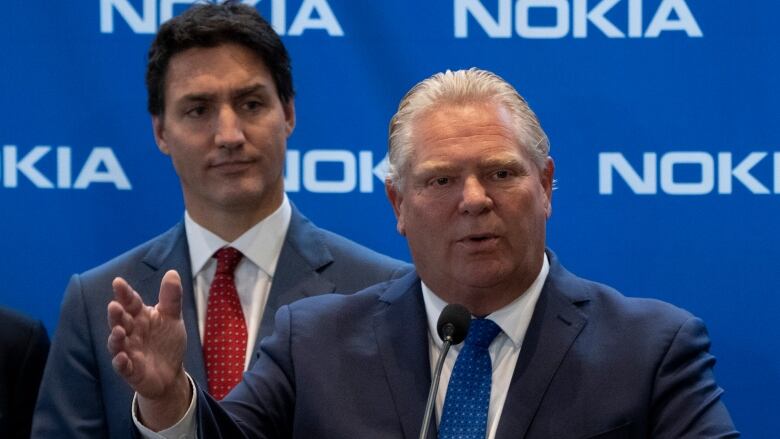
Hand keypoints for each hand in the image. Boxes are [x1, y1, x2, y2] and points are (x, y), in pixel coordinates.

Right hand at [107, 270, 190, 429]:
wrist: (171, 372)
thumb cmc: (166, 341)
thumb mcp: (172, 318)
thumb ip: (171, 298)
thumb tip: (172, 272)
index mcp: (140, 317)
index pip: (130, 302)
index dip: (124, 293)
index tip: (117, 282)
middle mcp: (130, 332)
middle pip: (120, 321)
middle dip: (116, 315)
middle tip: (114, 306)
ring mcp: (128, 351)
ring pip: (117, 343)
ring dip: (116, 338)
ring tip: (118, 331)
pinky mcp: (130, 370)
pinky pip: (122, 366)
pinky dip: (120, 362)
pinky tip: (122, 358)